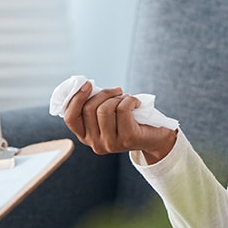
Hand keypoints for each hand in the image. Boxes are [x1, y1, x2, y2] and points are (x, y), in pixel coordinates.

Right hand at [62, 81, 176, 162]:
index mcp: (86, 137)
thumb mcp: (106, 114)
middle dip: (104, 93)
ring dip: (117, 97)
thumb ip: (93, 104)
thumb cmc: (128, 120)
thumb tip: (84, 85)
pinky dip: (130, 100)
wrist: (156, 137)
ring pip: (105, 109)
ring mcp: (111, 144)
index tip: (88, 84)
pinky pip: (122, 109)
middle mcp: (95, 144)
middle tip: (117, 91)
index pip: (71, 118)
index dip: (76, 98)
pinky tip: (136, 103)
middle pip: (89, 109)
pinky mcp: (127, 139)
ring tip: (126, 99)